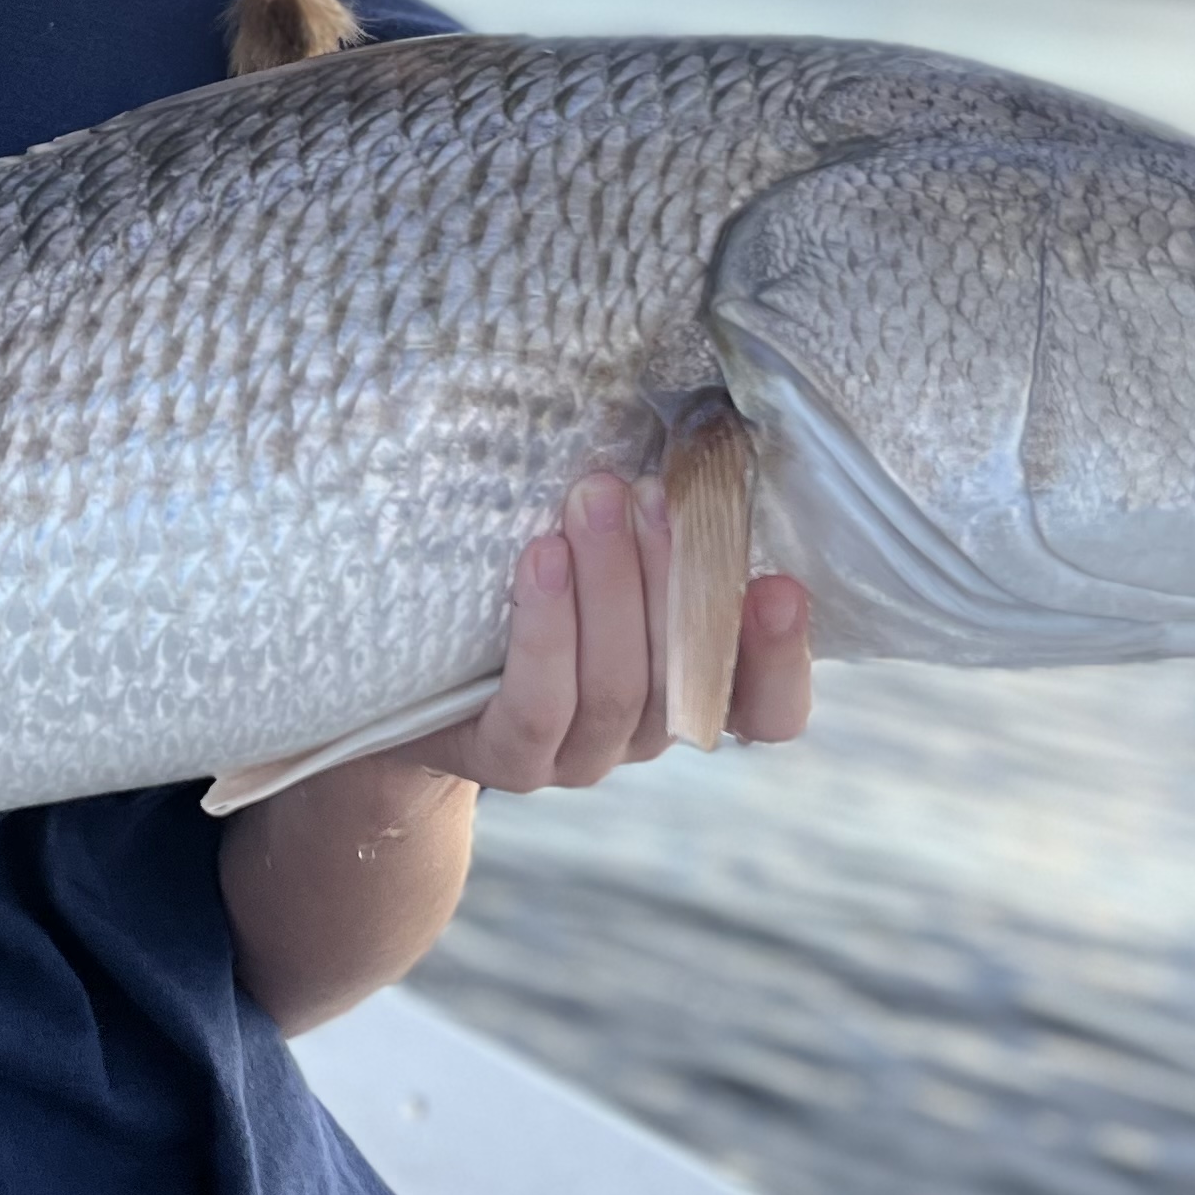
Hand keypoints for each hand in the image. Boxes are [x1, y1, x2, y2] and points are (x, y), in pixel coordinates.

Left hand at [404, 470, 812, 793]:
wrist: (413, 672)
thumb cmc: (519, 592)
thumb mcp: (597, 559)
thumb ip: (648, 526)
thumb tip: (689, 434)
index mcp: (689, 689)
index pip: (768, 708)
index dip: (782, 657)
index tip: (781, 586)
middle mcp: (647, 732)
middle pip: (686, 671)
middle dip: (675, 573)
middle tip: (656, 490)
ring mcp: (581, 756)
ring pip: (618, 687)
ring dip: (611, 586)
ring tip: (591, 501)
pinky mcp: (510, 760)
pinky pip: (540, 708)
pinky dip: (547, 631)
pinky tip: (541, 560)